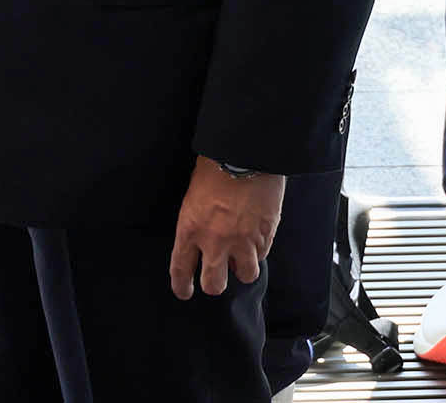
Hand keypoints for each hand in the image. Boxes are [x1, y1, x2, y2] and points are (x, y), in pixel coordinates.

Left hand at [169, 158, 283, 300]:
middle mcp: (215, 241)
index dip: (181, 285)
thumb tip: (202, 238)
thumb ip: (196, 223)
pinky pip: (262, 256)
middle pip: (214, 285)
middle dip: (214, 285)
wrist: (245, 154)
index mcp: (190, 229)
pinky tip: (255, 237)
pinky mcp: (264, 237)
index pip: (181, 268)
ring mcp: (242, 242)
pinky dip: (258, 251)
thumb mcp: (193, 196)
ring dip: (242, 269)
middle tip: (217, 278)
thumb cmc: (215, 168)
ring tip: (241, 256)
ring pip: (244, 276)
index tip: (184, 292)